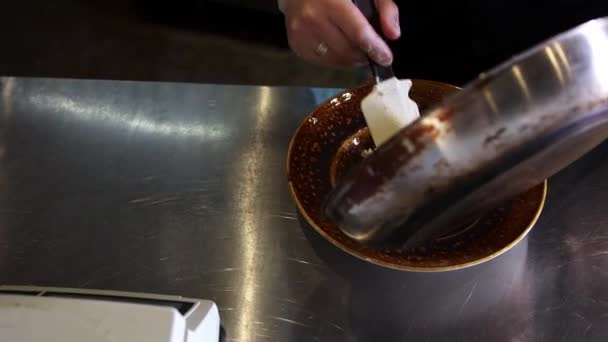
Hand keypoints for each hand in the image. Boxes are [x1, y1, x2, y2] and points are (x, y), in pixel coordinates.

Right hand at [279, 0, 400, 67]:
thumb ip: (384, 7)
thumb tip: (393, 34)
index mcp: (330, 2)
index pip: (358, 33)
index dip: (375, 48)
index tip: (386, 58)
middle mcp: (312, 19)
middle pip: (347, 50)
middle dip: (364, 55)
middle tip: (371, 51)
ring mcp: (301, 34)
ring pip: (336, 59)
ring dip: (351, 59)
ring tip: (357, 49)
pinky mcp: (296, 45)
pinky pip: (323, 62)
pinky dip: (337, 60)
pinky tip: (341, 48)